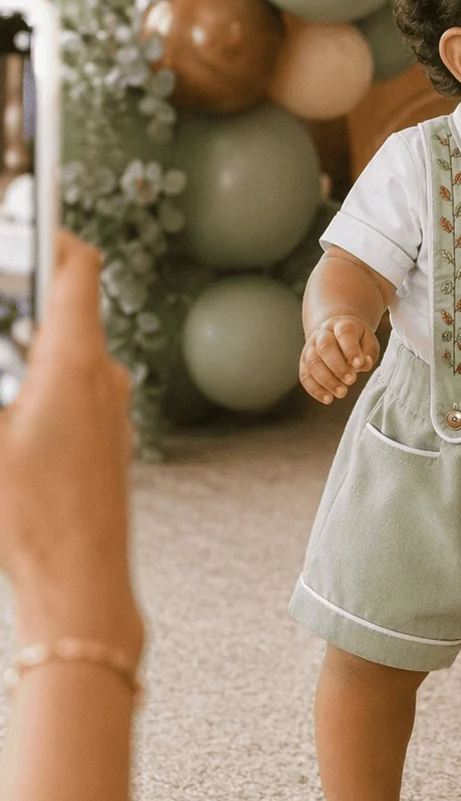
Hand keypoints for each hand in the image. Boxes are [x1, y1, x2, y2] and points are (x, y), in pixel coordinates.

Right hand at [0, 231, 140, 654]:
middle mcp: (103, 376)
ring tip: (4, 362)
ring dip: (28, 342)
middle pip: (67, 308)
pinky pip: (73, 387)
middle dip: (22, 294)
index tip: (26, 218)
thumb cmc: (30, 514)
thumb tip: (12, 362)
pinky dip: (40, 378)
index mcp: (74, 361)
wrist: (81, 582)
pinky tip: (12, 404)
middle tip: (3, 287)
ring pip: (67, 350)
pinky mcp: (108, 437)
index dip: (50, 235)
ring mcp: (111, 408)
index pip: (77, 269)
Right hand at [300, 316, 378, 404]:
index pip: (344, 333)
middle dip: (338, 367)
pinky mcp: (304, 362)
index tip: (359, 364)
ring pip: (313, 362)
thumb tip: (364, 364)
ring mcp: (311, 347)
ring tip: (342, 392)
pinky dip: (315, 389)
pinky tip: (328, 398)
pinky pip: (305, 376)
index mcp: (341, 325)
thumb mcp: (368, 341)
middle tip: (351, 381)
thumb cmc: (356, 340)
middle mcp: (323, 334)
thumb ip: (369, 352)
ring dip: (327, 380)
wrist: (335, 333)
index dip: (351, 349)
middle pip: (325, 348)